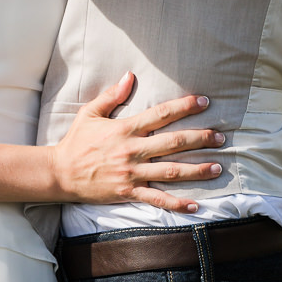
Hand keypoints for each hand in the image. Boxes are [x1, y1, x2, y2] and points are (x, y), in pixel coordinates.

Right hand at [48, 72, 223, 212]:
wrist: (59, 173)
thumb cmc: (76, 141)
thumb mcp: (89, 113)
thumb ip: (111, 95)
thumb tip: (129, 76)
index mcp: (126, 128)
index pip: (161, 114)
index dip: (184, 106)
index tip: (204, 102)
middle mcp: (132, 150)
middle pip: (174, 142)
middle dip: (200, 138)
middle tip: (221, 137)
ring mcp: (132, 173)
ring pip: (171, 171)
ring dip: (197, 170)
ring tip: (217, 168)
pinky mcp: (128, 192)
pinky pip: (156, 199)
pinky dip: (176, 204)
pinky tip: (195, 205)